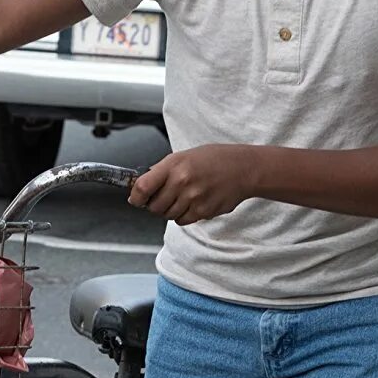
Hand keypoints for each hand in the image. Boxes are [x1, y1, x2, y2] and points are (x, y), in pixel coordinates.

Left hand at [128, 145, 256, 224]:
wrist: (242, 168)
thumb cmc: (213, 159)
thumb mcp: (184, 156)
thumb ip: (163, 170)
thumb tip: (142, 186)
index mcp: (173, 165)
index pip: (142, 187)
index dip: (135, 197)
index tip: (135, 200)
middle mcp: (181, 182)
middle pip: (154, 206)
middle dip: (154, 205)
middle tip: (161, 198)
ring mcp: (193, 198)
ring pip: (168, 215)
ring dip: (169, 210)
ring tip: (180, 198)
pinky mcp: (204, 211)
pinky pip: (183, 221)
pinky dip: (182, 216)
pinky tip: (191, 203)